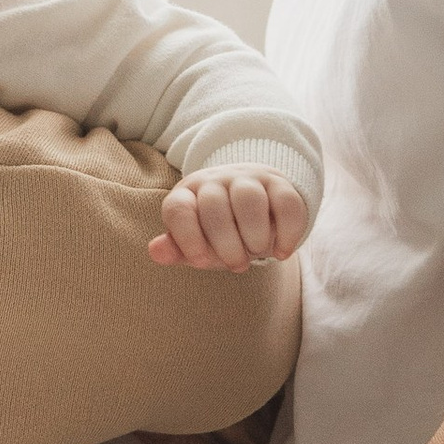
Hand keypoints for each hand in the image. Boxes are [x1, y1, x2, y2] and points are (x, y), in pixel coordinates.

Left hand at [149, 172, 310, 269]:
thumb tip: (156, 251)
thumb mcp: (196, 244)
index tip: (202, 262)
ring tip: (258, 253)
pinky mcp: (279, 183)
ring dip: (255, 236)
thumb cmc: (217, 232)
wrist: (254, 204)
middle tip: (237, 265)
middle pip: (214, 206)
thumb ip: (177, 249)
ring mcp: (247, 178)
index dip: (187, 239)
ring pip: (249, 199)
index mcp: (187, 195)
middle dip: (226, 245)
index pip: (178, 210)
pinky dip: (287, 233)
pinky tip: (281, 252)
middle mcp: (214, 181)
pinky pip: (286, 203)